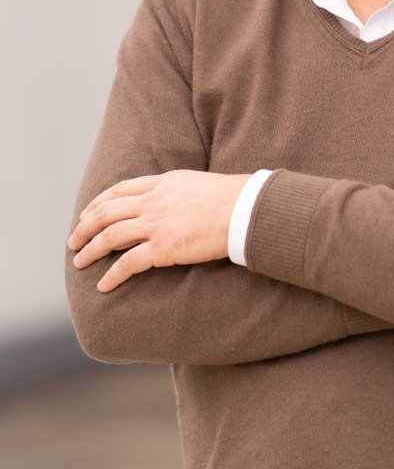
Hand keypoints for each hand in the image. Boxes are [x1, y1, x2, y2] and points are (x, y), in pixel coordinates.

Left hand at [67, 170, 251, 291]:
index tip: (87, 213)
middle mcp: (154, 201)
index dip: (99, 202)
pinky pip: (128, 263)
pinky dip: (112, 275)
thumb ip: (176, 192)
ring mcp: (156, 223)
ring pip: (110, 236)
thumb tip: (168, 204)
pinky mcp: (163, 247)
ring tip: (79, 261)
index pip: (120, 190)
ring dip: (90, 250)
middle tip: (74, 241)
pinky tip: (103, 285)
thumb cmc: (231, 198)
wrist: (245, 209)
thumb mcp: (196, 184)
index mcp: (162, 183)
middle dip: (85, 227)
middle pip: (106, 211)